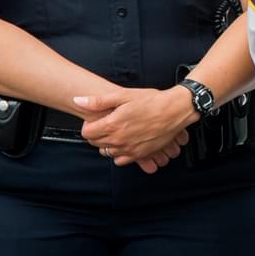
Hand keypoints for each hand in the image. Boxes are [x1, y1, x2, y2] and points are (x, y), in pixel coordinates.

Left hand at [75, 88, 192, 171]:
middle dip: (97, 134)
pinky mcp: (140, 154)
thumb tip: (78, 101)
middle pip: (95, 143)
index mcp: (112, 125)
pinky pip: (120, 160)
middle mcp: (119, 140)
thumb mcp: (124, 95)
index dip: (89, 126)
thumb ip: (98, 101)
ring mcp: (129, 149)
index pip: (86, 133)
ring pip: (106, 152)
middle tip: (107, 124)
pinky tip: (125, 142)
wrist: (175, 110)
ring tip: (118, 132)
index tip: (96, 120)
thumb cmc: (152, 101)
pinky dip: (119, 153)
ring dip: (108, 144)